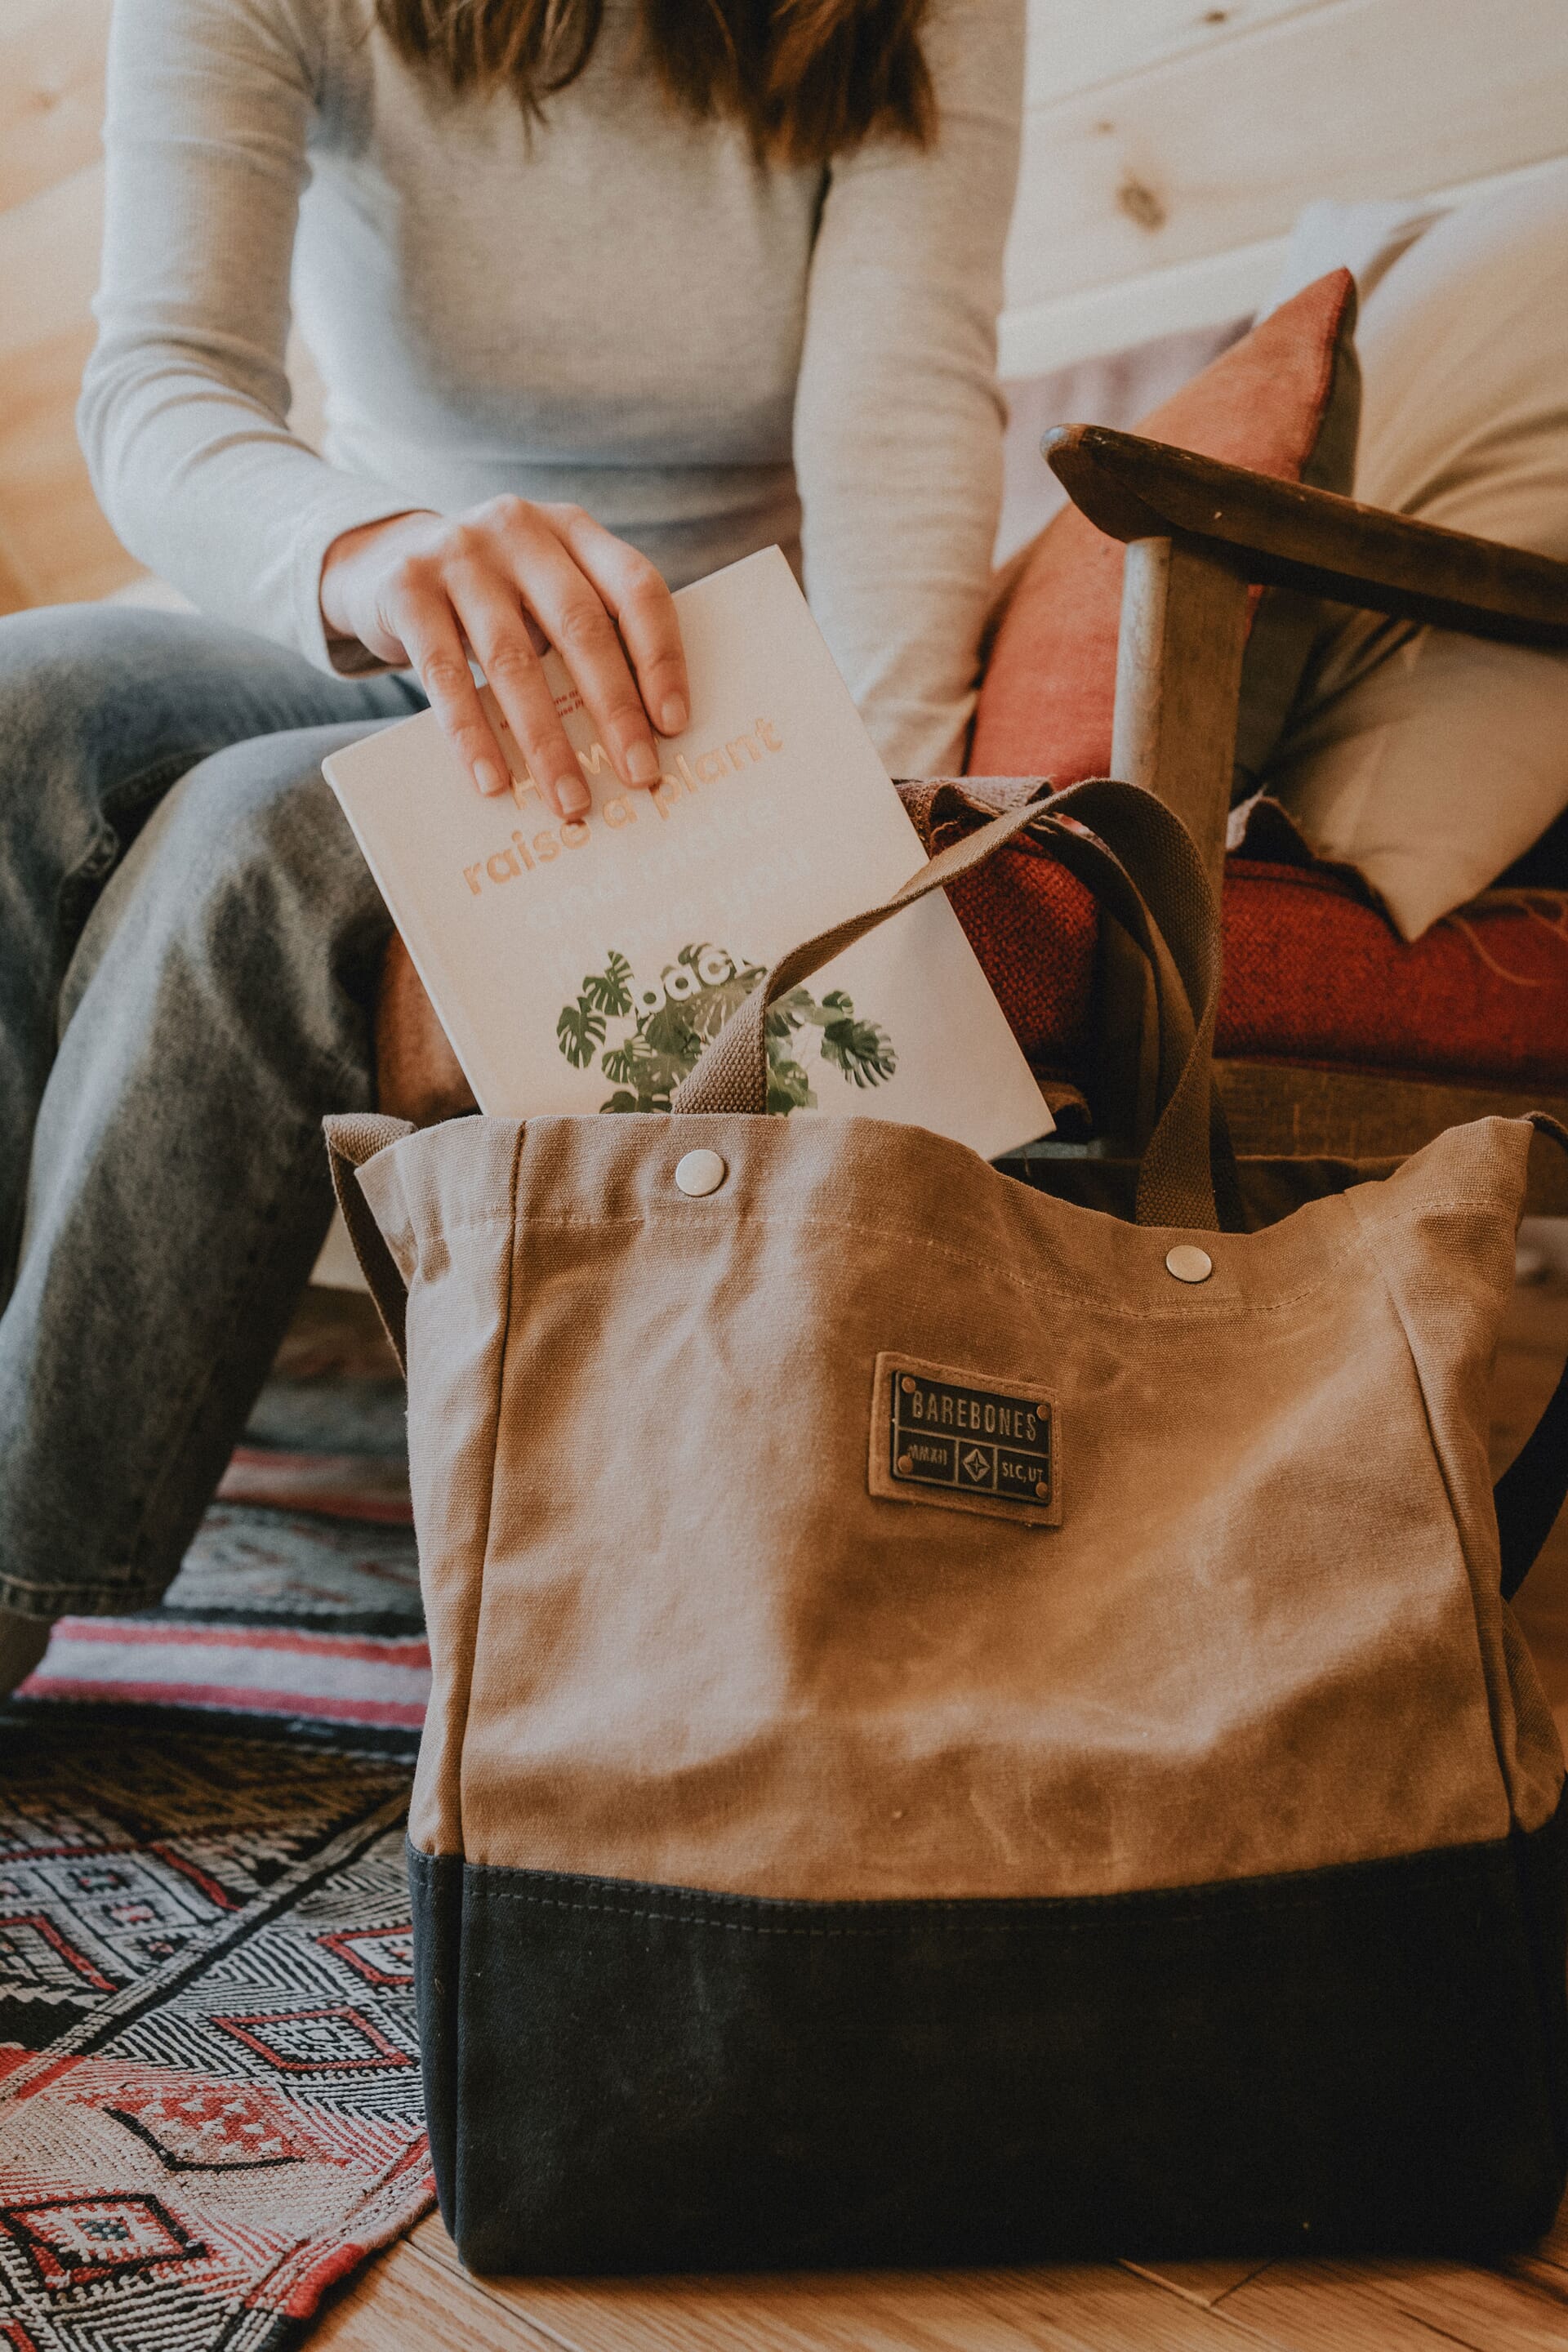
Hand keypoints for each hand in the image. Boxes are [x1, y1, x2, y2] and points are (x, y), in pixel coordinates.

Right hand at [319, 499, 688, 815]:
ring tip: (569, 799)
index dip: (661, 657)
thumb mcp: (542, 590)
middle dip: (614, 709)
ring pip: (512, 658)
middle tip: (639, 775)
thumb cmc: (490, 597)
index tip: (674, 725)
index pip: (635, 588)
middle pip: (580, 625)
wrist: (379, 559)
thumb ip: (586, 632)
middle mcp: (519, 529)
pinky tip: (493, 780)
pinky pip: (444, 674)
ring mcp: (459, 555)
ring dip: (545, 740)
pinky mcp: (405, 588)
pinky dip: (472, 734)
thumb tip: (642, 737)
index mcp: (572, 529)